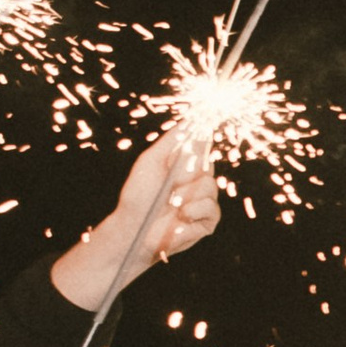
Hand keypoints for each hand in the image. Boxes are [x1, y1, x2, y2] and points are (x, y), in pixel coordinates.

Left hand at [51, 137, 222, 312]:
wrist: (135, 228)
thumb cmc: (139, 195)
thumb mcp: (151, 160)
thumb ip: (172, 140)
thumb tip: (192, 118)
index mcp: (186, 165)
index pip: (203, 148)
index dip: (202, 144)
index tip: (198, 138)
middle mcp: (197, 181)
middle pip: (208, 166)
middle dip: (187, 173)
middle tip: (171, 183)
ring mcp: (204, 202)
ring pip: (210, 187)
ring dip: (187, 196)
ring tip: (171, 205)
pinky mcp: (208, 222)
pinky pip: (211, 210)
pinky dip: (192, 214)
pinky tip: (178, 220)